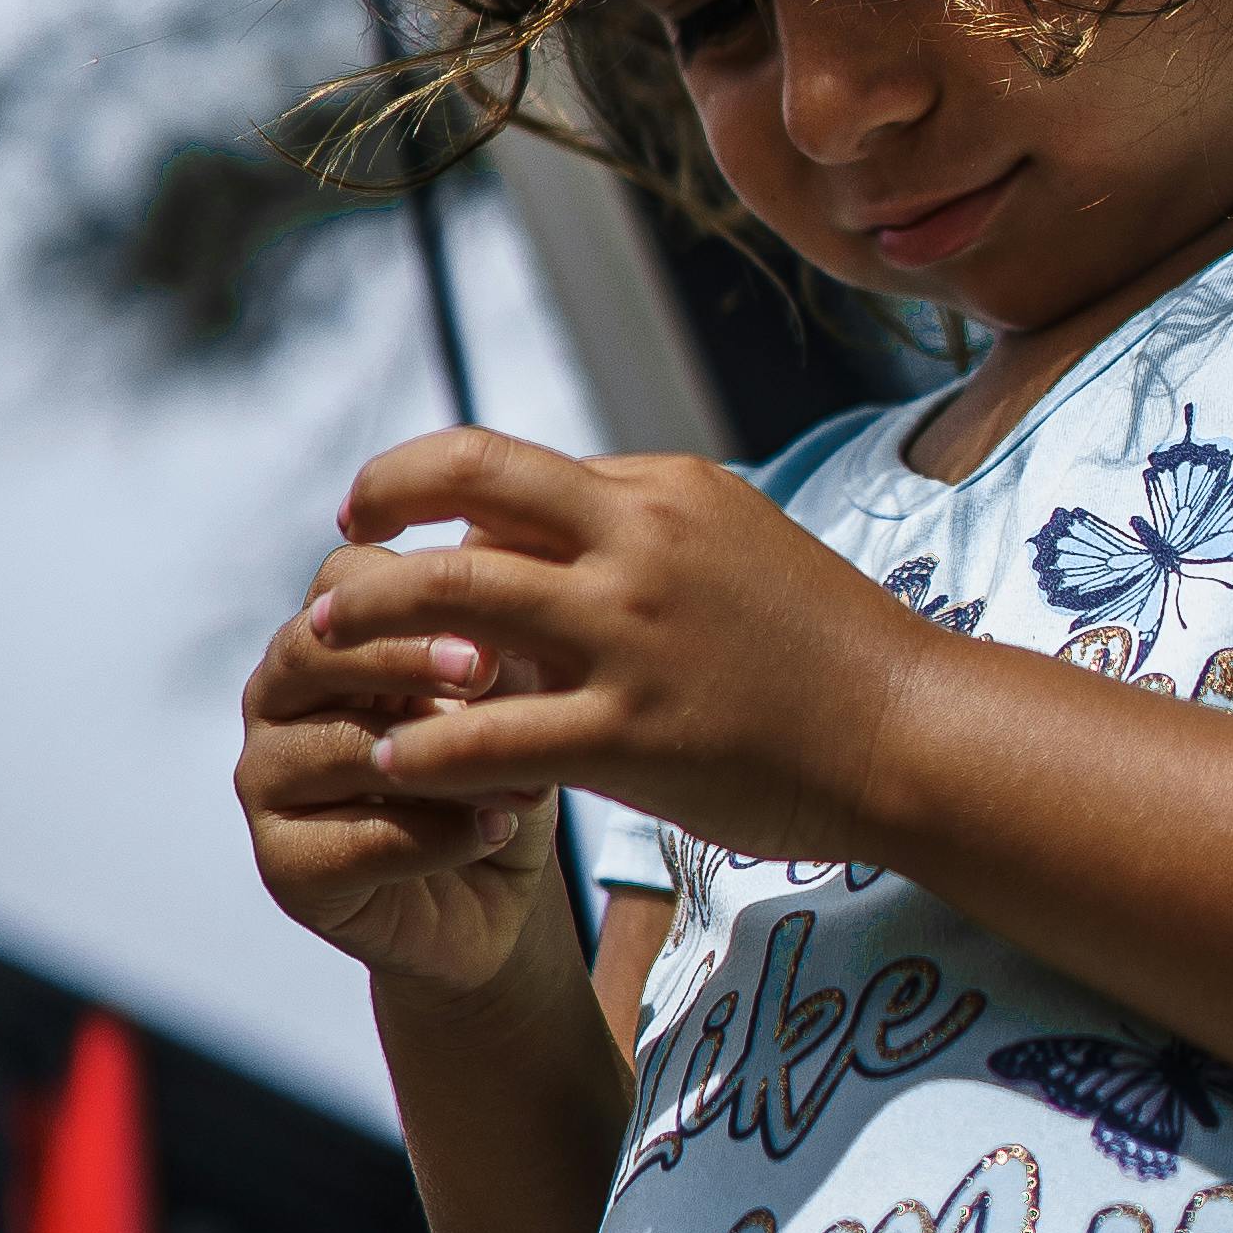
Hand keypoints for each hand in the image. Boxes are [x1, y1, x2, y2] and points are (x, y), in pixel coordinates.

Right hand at [236, 535, 575, 1008]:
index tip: (492, 611)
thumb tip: (521, 562)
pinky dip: (432, 838)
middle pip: (314, 651)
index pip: (342, 582)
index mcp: (326, 637)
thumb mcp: (516, 693)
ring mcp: (265, 781)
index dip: (410, 590)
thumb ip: (503, 634)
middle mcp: (276, 699)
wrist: (493, 894)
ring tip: (525, 782)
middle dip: (402, 657)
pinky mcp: (282, 866)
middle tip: (484, 671)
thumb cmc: (495, 769)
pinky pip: (348, 842)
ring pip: (336, 750)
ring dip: (439, 765)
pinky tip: (492, 832)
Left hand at [295, 426, 930, 866]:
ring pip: (452, 594)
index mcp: (661, 491)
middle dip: (380, 505)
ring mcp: (630, 632)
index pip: (511, 467)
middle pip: (466, 481)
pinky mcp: (631, 729)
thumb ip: (639, 534)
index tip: (389, 518)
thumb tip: (544, 533)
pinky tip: (391, 765)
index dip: (431, 489)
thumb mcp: (733, 548)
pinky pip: (490, 732)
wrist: (914, 732)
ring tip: (318, 650)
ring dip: (367, 619)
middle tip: (335, 553)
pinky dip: (424, 744)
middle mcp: (638, 540)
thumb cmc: (829, 653)